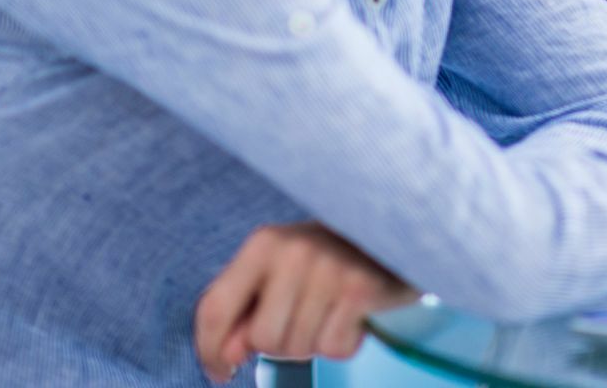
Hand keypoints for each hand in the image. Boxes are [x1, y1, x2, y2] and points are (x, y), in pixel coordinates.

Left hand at [194, 223, 416, 382]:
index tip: (220, 371)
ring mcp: (329, 269)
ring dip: (313, 343)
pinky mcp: (360, 289)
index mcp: (263, 243)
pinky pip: (333, 348)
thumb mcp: (278, 274)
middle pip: (261, 339)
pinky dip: (343, 343)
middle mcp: (294, 251)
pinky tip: (352, 318)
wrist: (396, 234)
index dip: (209, 350)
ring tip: (329, 313)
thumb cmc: (327, 261)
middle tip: (302, 321)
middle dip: (278, 345)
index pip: (215, 308)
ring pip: (297, 348)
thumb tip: (228, 357)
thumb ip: (245, 312)